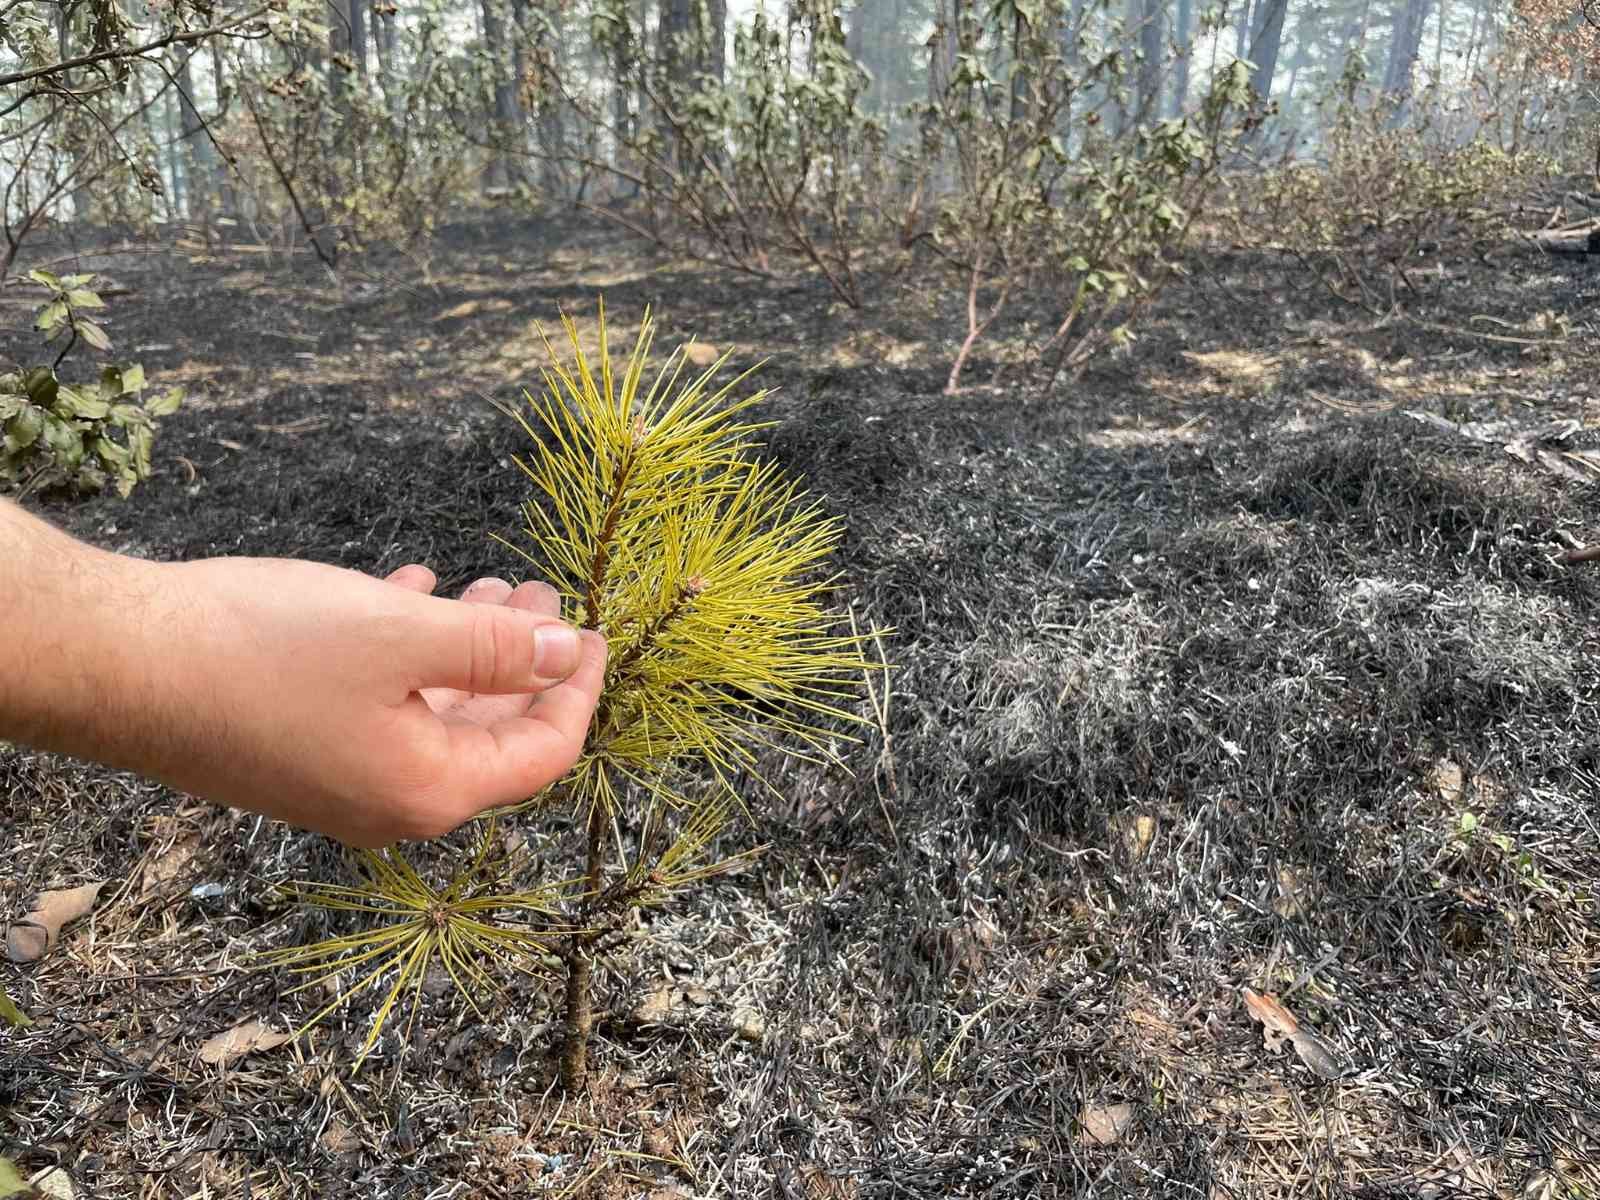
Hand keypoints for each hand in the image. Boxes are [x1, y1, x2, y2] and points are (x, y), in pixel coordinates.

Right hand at [129, 556, 605, 846]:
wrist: (118, 663)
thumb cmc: (264, 652)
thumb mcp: (405, 637)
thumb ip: (498, 648)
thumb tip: (564, 650)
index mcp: (429, 791)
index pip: (541, 753)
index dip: (578, 690)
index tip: (593, 631)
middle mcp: (388, 802)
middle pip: (489, 735)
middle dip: (524, 660)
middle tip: (542, 592)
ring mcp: (337, 780)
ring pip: (432, 711)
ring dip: (468, 649)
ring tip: (489, 583)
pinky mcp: (295, 748)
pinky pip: (378, 701)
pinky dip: (407, 650)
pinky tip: (409, 588)